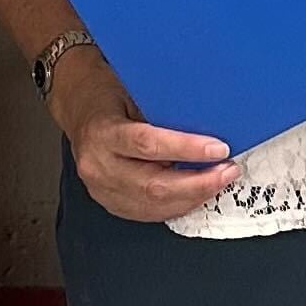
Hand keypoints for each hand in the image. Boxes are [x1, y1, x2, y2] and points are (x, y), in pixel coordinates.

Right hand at [48, 53, 239, 223]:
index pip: (148, 145)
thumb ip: (161, 114)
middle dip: (199, 182)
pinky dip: (179, 204)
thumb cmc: (107, 97)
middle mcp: (99, 166)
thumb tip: (206, 124)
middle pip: (155, 185)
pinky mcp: (111, 203)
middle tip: (227, 170)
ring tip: (219, 181)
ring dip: (194, 196)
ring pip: (156, 204)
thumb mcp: (131, 93)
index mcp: (102, 134)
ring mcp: (102, 190)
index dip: (187, 149)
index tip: (218, 148)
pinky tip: (198, 193)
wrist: (78, 112)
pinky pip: (151, 212)